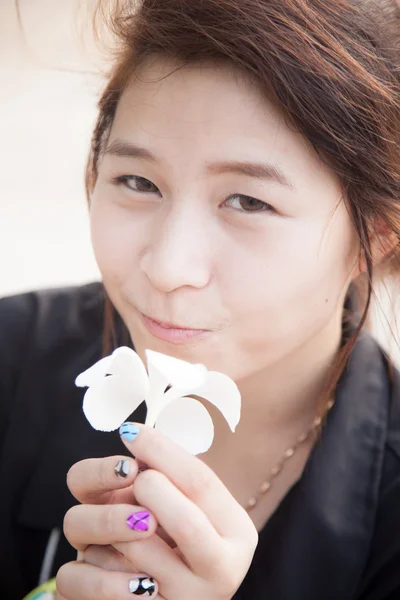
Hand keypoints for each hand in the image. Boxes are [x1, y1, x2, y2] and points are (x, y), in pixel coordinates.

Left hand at [57, 423, 257, 598]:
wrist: (172, 596)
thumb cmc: (177, 539)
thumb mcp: (190, 505)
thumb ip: (175, 477)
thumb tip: (134, 436)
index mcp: (236, 532)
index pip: (202, 483)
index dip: (162, 451)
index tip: (131, 430)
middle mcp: (220, 572)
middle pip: (184, 522)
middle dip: (147, 489)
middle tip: (134, 478)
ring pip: (132, 551)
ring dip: (110, 526)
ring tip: (117, 526)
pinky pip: (93, 585)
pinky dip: (86, 566)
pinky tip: (101, 561)